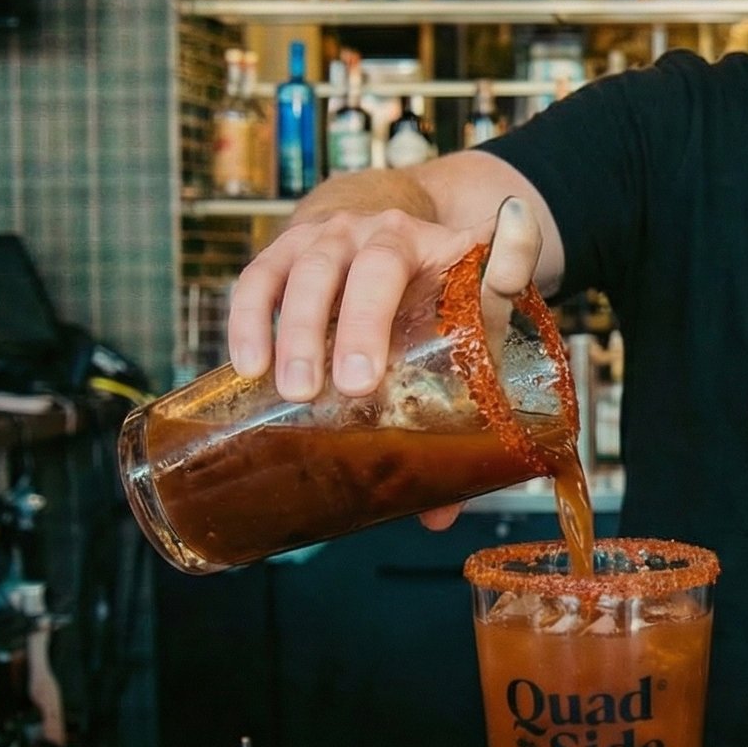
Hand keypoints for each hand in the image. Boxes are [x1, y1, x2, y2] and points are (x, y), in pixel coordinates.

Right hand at [226, 195, 541, 534]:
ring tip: (292, 390)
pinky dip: (249, 320)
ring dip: (298, 329)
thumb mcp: (465, 334)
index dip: (500, 267)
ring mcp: (332, 234)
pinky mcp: (284, 248)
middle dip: (361, 323)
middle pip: (375, 265)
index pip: (482, 256)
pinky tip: (247, 367)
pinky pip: (259, 278)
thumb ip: (461, 420)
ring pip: (310, 269)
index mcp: (447, 249)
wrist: (375, 236)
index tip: (487, 293)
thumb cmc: (426, 299)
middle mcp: (388, 231)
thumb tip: (441, 515)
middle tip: (353, 386)